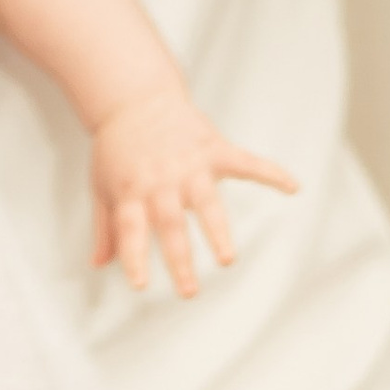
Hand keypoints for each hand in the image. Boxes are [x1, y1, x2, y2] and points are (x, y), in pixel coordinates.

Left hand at [90, 85, 294, 295]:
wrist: (134, 97)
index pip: (130, 229)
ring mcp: (189, 164)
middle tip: (189, 292)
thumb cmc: (118, 148)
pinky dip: (270, 174)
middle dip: (180, 259)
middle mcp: (160, 179)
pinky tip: (292, 187)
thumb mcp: (102, 186)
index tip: (140, 285)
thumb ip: (106, 227)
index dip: (134, 256)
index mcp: (131, 191)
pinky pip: (245, 162)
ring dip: (216, 232)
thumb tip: (97, 265)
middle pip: (170, 224)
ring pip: (205, 202)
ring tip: (226, 260)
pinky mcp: (213, 148)